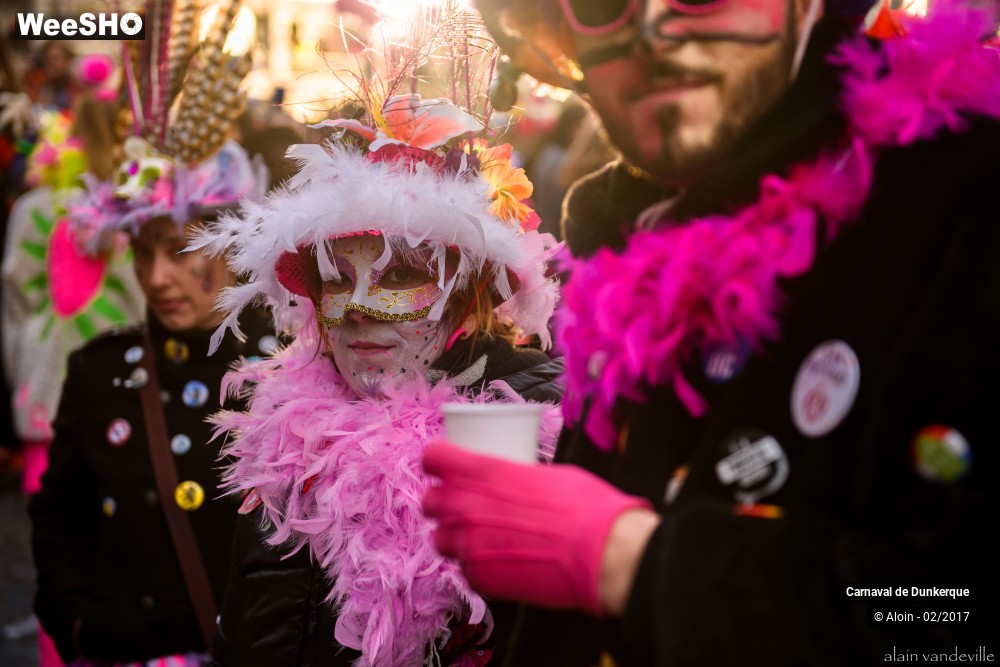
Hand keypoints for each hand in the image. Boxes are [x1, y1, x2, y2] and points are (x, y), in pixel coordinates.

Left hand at [422, 442, 654, 615]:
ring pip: (440, 540)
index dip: (439, 461)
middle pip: (429, 502)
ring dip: (456, 538)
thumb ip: (514, 477)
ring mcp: (469, 545)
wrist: (601, 552)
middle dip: (444, 503)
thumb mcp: (546, 474)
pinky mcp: (480, 578)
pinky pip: (465, 570)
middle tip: (466, 507)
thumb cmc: (583, 507)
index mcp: (482, 472)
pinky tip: (503, 562)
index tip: (446, 467)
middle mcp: (466, 506)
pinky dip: (479, 566)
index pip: (433, 457)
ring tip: (483, 539)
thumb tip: (513, 481)